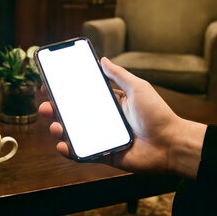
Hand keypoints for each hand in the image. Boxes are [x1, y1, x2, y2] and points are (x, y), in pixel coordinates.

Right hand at [38, 57, 205, 178]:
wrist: (172, 144)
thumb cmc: (158, 114)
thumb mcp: (138, 88)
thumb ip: (119, 75)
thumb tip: (103, 59)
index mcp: (112, 104)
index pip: (83, 96)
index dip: (66, 92)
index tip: (50, 86)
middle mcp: (105, 120)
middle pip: (74, 115)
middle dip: (56, 110)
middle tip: (45, 106)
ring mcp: (104, 138)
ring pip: (75, 134)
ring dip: (60, 129)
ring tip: (54, 125)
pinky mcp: (106, 156)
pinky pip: (84, 154)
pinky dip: (71, 151)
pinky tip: (63, 145)